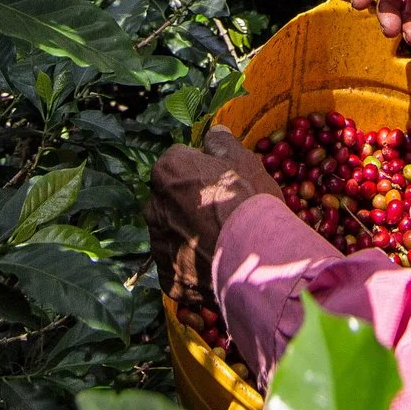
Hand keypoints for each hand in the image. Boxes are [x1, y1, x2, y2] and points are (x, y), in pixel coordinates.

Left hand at [146, 126, 286, 310]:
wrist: (257, 256)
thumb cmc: (249, 200)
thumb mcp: (243, 160)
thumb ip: (222, 142)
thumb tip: (214, 132)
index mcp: (167, 172)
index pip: (178, 162)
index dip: (201, 171)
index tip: (220, 181)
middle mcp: (153, 207)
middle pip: (170, 200)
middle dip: (189, 204)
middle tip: (221, 214)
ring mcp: (159, 245)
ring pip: (173, 234)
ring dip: (189, 236)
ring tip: (222, 243)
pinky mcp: (168, 277)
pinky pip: (178, 268)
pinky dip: (193, 267)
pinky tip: (216, 264)